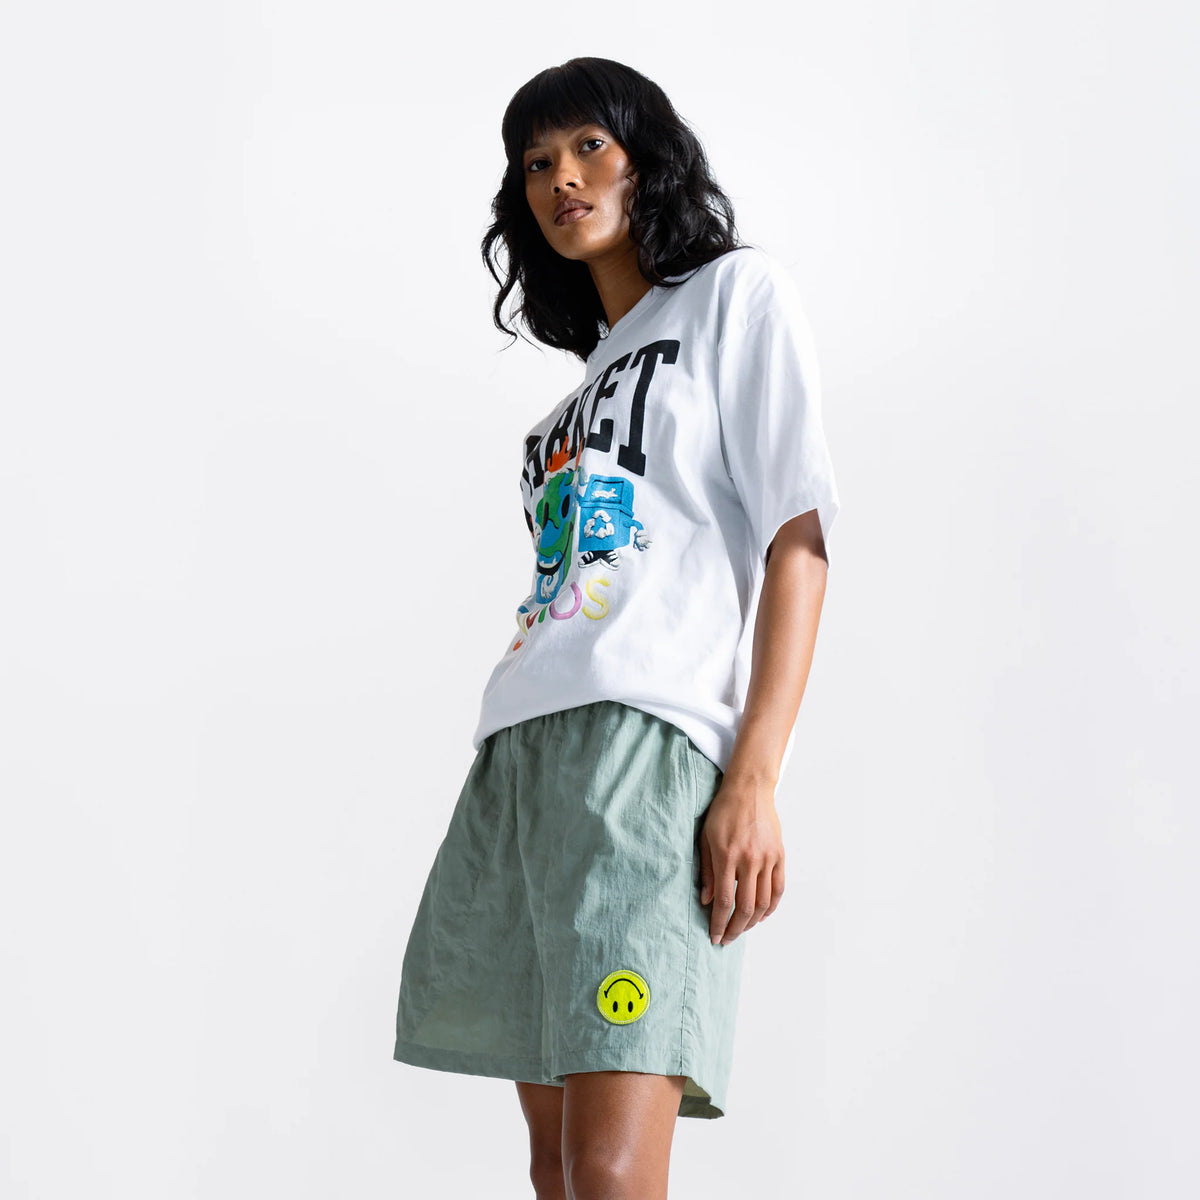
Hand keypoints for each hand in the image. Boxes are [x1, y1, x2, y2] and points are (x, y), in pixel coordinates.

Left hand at [698, 777, 784, 945]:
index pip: (724, 899)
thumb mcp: (706, 838)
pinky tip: (762, 915)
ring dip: (753, 921)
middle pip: (746, 906)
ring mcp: (767, 858)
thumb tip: (705, 900)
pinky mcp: (780, 855)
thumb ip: (706, 870)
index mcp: (727, 855)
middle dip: (735, 928)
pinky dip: (771, 907)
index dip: (719, 922)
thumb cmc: (723, 812)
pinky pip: (778, 888)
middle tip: (727, 938)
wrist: (749, 789)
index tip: (714, 936)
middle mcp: (749, 859)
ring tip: (742, 929)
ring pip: (764, 902)